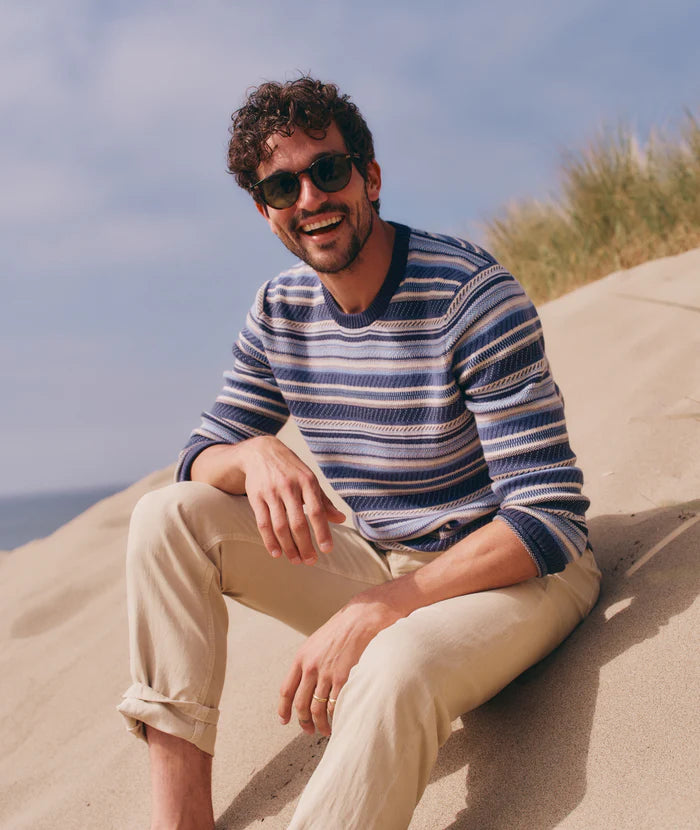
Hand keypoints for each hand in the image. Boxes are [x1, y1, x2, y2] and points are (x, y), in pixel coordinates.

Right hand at [239, 436, 345, 564]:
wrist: (261, 452)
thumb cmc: (291, 469)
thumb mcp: (309, 479)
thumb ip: (324, 501)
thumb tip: (341, 519)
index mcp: (307, 482)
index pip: (316, 511)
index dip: (322, 532)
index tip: (327, 549)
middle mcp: (289, 487)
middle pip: (298, 523)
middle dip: (305, 545)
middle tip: (311, 561)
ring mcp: (271, 492)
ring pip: (280, 526)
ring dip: (289, 547)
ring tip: (296, 560)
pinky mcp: (256, 497)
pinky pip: (263, 523)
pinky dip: (269, 541)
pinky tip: (277, 553)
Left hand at [278, 591, 402, 735]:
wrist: (362, 618)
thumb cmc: (342, 628)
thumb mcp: (317, 642)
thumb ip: (309, 661)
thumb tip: (306, 681)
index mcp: (301, 658)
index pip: (286, 690)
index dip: (283, 709)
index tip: (284, 720)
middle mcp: (311, 667)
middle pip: (300, 704)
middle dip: (304, 722)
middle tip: (309, 730)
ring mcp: (327, 674)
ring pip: (317, 709)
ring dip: (320, 724)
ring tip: (326, 730)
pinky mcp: (344, 678)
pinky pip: (335, 705)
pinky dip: (336, 717)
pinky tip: (339, 719)